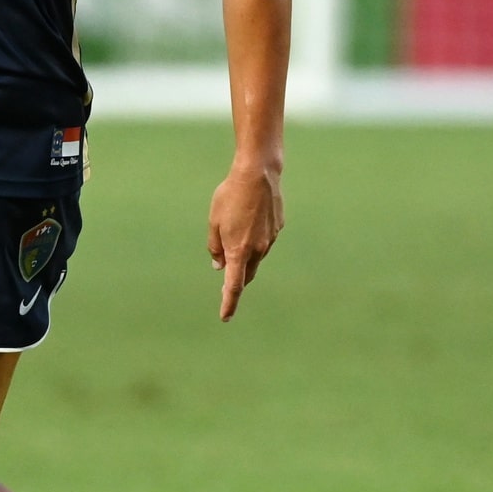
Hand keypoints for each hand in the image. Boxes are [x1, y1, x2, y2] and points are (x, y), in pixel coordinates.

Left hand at [207, 162, 283, 321]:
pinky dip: (256, 237)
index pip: (233, 285)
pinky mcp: (278, 228)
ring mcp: (271, 240)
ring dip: (246, 254)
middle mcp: (258, 250)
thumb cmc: (230, 197)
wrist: (258, 175)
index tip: (225, 316)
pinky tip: (250, 218)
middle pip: (247, 273)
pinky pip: (264, 240)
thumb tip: (219, 265)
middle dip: (238, 280)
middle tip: (227, 282)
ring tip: (235, 232)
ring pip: (256, 256)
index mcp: (238, 251)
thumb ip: (215, 247)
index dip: (229, 302)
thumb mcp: (214, 222)